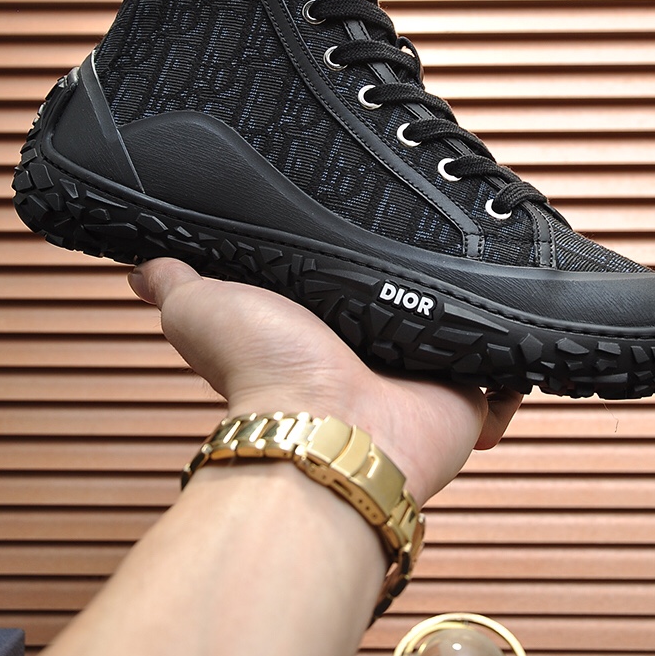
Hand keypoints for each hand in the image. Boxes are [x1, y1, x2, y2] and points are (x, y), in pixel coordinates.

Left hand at [129, 259, 521, 505]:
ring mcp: (425, 375)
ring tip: (484, 276)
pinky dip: (514, 360)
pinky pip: (506, 372)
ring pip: (466, 335)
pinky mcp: (469, 394)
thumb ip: (176, 283)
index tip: (379, 227)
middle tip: (441, 244)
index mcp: (327, 325)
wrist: (326, 428)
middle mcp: (379, 351)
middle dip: (430, 281)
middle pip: (418, 307)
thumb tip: (140, 266)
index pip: (357, 284)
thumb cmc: (265, 372)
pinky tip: (508, 331)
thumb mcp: (204, 308)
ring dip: (476, 314)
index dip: (367, 260)